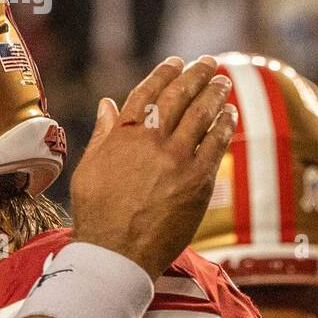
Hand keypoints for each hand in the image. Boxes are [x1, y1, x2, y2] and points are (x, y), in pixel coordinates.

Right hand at [70, 56, 236, 281]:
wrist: (115, 254)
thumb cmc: (96, 217)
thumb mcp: (88, 171)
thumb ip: (102, 136)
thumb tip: (107, 105)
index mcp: (121, 138)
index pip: (146, 93)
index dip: (164, 73)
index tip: (175, 63)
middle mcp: (150, 142)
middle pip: (179, 96)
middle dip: (196, 74)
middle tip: (208, 63)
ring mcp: (176, 159)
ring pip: (202, 114)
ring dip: (215, 93)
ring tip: (222, 83)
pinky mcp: (197, 179)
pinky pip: (217, 142)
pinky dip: (225, 123)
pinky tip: (229, 114)